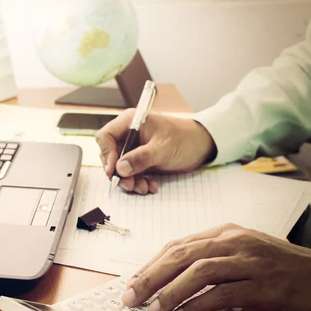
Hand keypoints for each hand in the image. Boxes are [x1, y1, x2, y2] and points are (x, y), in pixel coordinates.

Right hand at [95, 111, 215, 193]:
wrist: (204, 145)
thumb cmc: (185, 139)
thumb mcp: (163, 148)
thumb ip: (140, 158)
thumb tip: (119, 169)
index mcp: (130, 123)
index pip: (106, 137)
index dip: (106, 154)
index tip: (113, 170)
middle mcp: (129, 135)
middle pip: (111, 155)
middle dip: (118, 172)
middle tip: (128, 184)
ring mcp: (135, 148)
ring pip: (120, 167)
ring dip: (129, 180)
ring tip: (143, 188)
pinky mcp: (141, 160)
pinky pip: (132, 173)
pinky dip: (138, 182)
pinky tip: (150, 186)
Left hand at [121, 223, 310, 310]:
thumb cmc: (279, 267)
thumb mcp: (240, 255)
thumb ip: (210, 261)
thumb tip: (172, 281)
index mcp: (224, 233)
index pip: (177, 245)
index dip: (152, 264)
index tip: (133, 282)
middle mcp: (234, 241)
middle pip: (182, 255)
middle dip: (151, 276)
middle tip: (132, 296)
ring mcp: (249, 261)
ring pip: (200, 271)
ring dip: (171, 291)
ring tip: (153, 309)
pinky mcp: (263, 284)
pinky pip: (223, 293)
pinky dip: (199, 305)